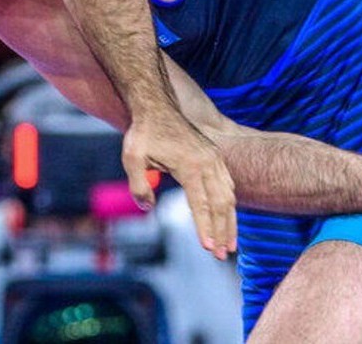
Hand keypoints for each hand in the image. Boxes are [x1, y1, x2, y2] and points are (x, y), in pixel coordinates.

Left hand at [122, 111, 237, 258]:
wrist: (157, 105)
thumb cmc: (144, 132)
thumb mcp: (132, 158)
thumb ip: (138, 185)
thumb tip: (147, 207)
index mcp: (189, 166)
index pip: (200, 204)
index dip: (205, 228)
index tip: (208, 248)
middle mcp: (207, 163)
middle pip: (220, 204)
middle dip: (222, 232)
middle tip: (221, 255)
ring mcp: (213, 159)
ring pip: (228, 196)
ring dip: (230, 222)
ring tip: (229, 244)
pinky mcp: (214, 156)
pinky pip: (228, 184)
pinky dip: (230, 204)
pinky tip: (228, 218)